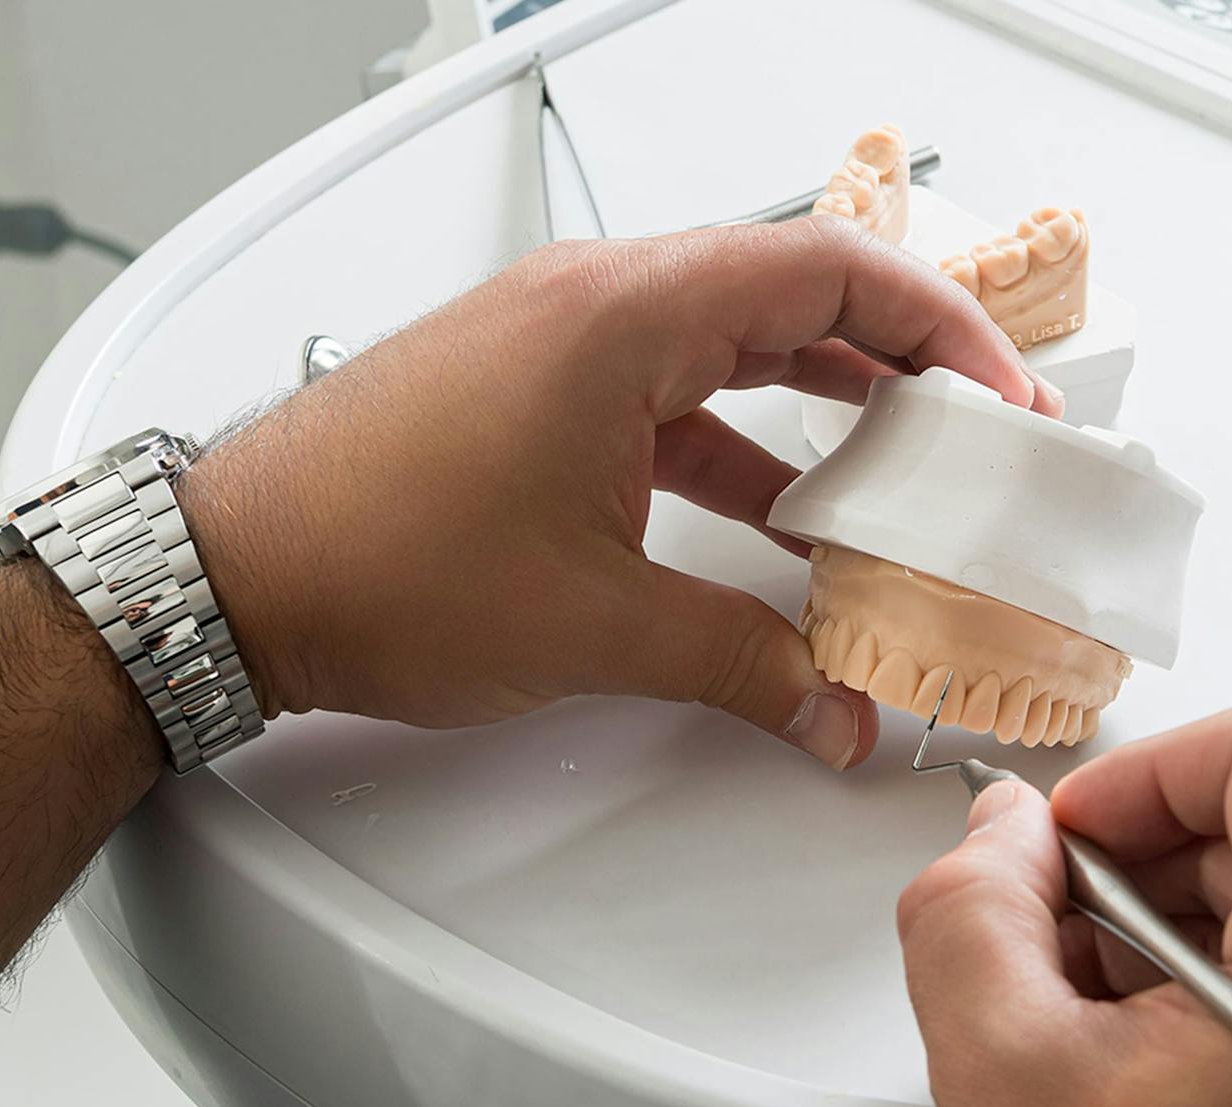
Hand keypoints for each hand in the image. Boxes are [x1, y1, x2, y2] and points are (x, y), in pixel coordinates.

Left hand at [174, 218, 1056, 765]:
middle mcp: (594, 304)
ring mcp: (559, 344)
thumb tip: (830, 709)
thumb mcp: (595, 625)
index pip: (831, 272)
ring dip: (825, 408)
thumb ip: (744, 666)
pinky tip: (780, 523)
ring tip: (900, 480)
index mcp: (623, 315)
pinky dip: (742, 447)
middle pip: (793, 295)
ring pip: (734, 346)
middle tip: (975, 433)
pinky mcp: (534, 395)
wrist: (224, 584)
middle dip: (901, 366)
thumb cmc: (367, 561)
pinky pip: (673, 396)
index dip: (944, 328)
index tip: (1006, 394)